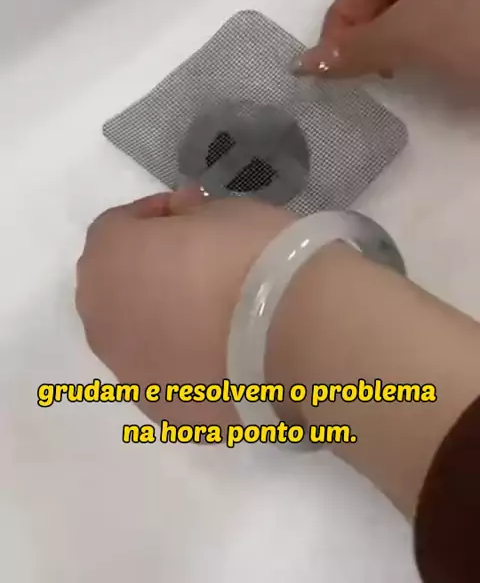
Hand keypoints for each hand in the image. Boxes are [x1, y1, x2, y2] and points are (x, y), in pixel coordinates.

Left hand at [75, 189, 292, 429]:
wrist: (299, 336)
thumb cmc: (254, 258)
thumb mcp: (223, 211)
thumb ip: (190, 216)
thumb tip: (183, 223)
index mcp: (108, 259)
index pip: (118, 227)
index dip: (156, 216)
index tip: (193, 212)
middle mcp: (102, 319)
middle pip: (117, 286)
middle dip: (150, 270)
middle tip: (200, 262)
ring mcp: (130, 374)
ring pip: (137, 338)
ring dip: (165, 321)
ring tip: (219, 316)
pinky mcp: (166, 412)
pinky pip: (169, 377)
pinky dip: (188, 363)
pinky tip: (229, 355)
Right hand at [295, 0, 479, 86]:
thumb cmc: (476, 22)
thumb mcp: (410, 34)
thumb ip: (356, 47)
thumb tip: (303, 63)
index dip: (340, 25)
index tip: (329, 68)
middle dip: (371, 35)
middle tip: (365, 73)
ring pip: (424, 11)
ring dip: (403, 44)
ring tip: (400, 74)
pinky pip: (454, 25)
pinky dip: (437, 47)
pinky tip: (441, 69)